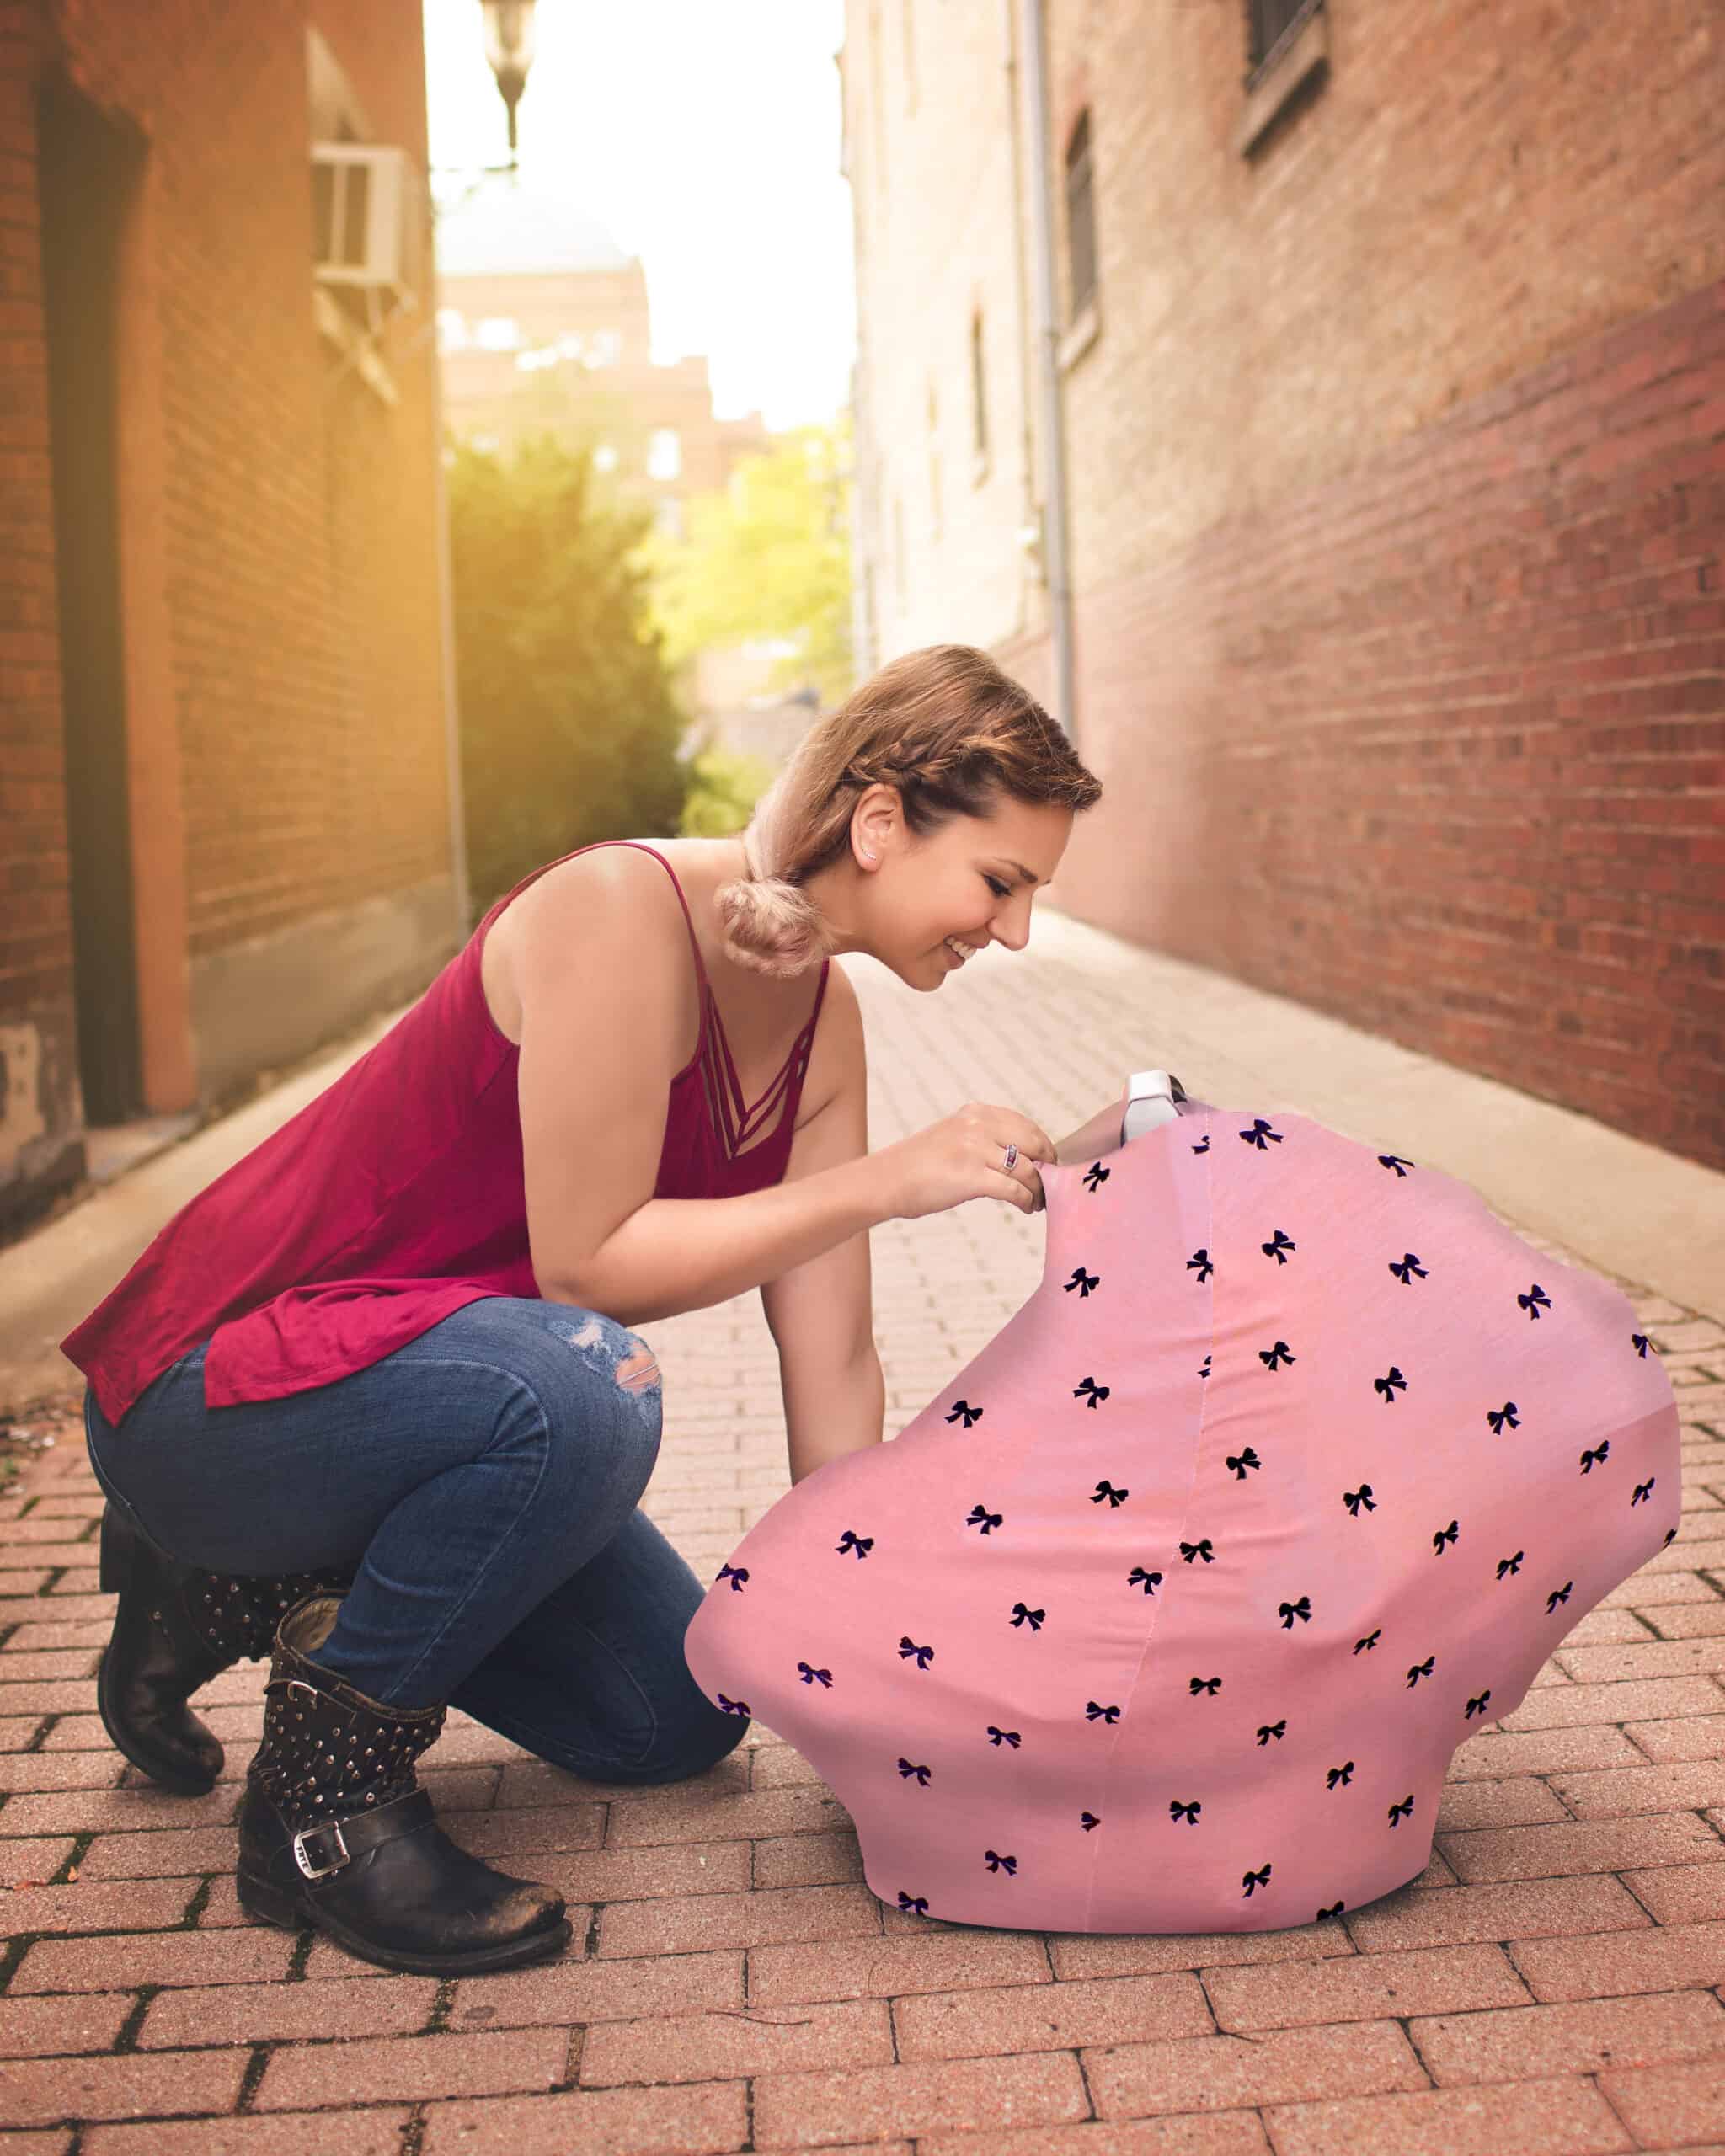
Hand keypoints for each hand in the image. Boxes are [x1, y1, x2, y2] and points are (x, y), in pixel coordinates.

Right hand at [878, 1102, 1055, 1220]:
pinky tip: (1026, 1207)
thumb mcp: (952, 1136)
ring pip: (1027, 1169)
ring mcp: (975, 1150)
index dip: (1043, 1146)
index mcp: (975, 1113)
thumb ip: (983, 1138)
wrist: (885, 1181)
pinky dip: (1026, 1200)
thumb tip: (1021, 1157)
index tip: (1048, 1163)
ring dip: (1038, 1189)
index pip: (1025, 1125)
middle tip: (1049, 1184)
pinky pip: (1014, 1189)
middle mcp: (977, 1126)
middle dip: (1046, 1166)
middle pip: (1033, 1144)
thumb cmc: (917, 1165)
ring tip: (1037, 1202)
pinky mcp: (972, 1177)